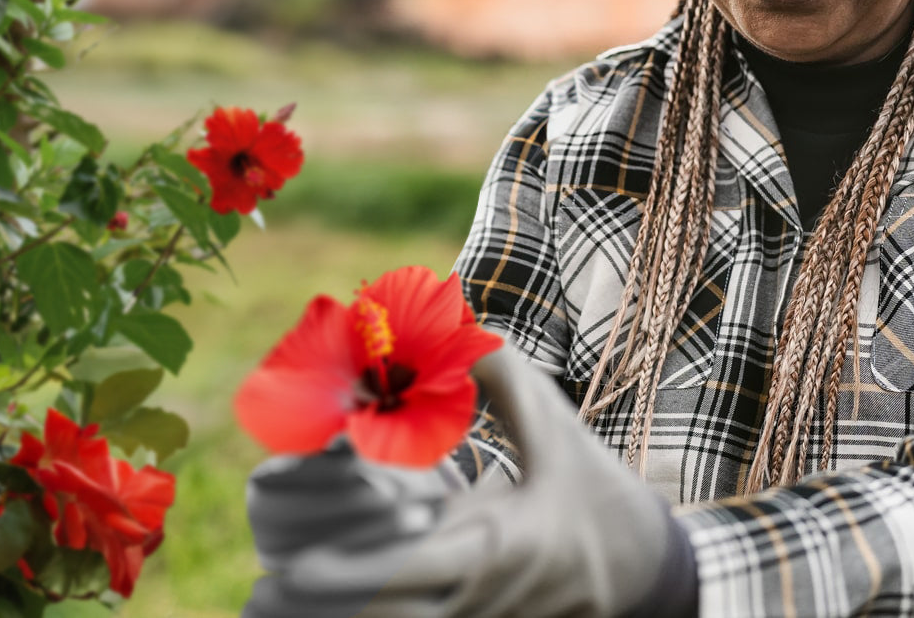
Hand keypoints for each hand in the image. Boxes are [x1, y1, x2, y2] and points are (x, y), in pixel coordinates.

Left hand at [273, 344, 685, 617]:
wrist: (648, 573)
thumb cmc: (598, 495)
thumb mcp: (558, 429)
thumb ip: (499, 375)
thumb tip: (448, 324)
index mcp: (494, 546)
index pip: (409, 573)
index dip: (349, 575)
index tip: (295, 564)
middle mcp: (477, 596)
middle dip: (319, 610)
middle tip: (265, 592)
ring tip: (269, 607)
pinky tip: (319, 613)